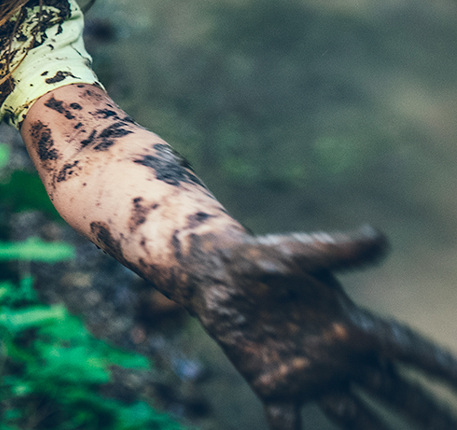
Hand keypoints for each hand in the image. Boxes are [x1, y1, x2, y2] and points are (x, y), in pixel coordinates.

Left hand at [181, 227, 456, 428]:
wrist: (215, 275)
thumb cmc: (261, 259)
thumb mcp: (300, 253)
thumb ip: (339, 250)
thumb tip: (379, 238)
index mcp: (350, 324)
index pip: (404, 347)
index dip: (437, 364)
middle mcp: (338, 355)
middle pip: (394, 390)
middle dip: (427, 412)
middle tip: (454, 428)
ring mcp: (308, 375)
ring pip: (354, 416)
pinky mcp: (273, 386)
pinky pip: (288, 422)